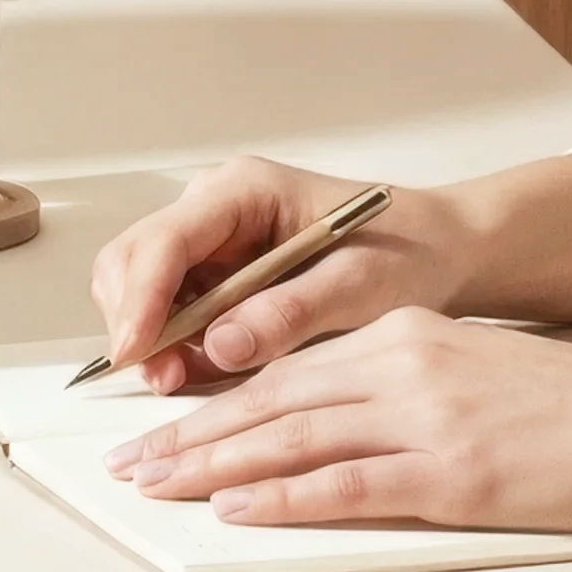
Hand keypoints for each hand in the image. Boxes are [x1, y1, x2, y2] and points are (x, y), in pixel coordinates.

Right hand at [87, 156, 473, 390]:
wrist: (437, 251)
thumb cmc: (405, 254)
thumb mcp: (357, 286)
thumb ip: (288, 312)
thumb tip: (219, 346)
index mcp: (242, 191)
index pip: (165, 239)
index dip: (141, 297)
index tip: (136, 351)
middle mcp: (213, 207)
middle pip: (133, 258)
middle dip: (135, 320)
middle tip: (160, 379)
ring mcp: (211, 240)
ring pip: (140, 285)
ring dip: (149, 336)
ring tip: (178, 380)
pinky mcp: (216, 273)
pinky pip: (169, 307)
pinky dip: (170, 342)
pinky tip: (195, 370)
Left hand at [106, 309, 571, 531]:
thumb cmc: (571, 409)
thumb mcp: (468, 373)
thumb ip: (398, 388)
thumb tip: (328, 425)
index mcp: (402, 339)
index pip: (282, 369)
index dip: (213, 400)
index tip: (160, 424)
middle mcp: (401, 367)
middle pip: (270, 400)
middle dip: (190, 432)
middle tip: (127, 459)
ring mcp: (426, 420)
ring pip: (293, 437)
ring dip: (213, 463)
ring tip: (156, 482)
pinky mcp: (454, 473)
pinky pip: (348, 484)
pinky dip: (284, 495)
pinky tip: (239, 506)